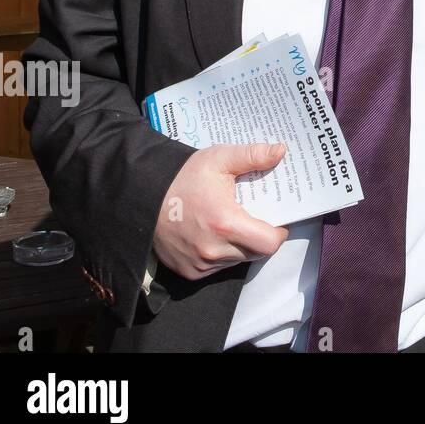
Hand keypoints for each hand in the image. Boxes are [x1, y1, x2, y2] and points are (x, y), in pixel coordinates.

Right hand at [151, 142, 290, 280]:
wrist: (143, 197)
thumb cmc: (184, 177)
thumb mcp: (219, 159)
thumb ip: (253, 155)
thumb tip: (281, 151)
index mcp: (225, 223)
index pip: (269, 243)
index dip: (278, 232)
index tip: (277, 220)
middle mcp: (214, 250)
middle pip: (256, 253)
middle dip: (261, 237)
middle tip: (256, 218)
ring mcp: (200, 265)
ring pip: (237, 261)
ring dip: (242, 246)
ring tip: (234, 224)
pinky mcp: (189, 272)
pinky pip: (217, 268)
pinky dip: (222, 254)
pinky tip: (215, 235)